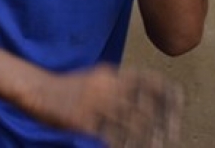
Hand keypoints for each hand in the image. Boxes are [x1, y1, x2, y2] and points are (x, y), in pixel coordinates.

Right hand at [29, 64, 183, 147]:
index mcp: (109, 74)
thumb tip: (143, 95)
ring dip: (146, 137)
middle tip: (172, 135)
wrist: (36, 90)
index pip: (146, 79)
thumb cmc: (67, 88)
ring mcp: (93, 103)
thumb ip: (116, 85)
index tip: (178, 106)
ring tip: (156, 147)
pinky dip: (122, 143)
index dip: (165, 92)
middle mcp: (104, 86)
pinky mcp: (81, 119)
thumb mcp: (94, 79)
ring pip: (129, 122)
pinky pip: (107, 135)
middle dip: (160, 121)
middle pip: (142, 104)